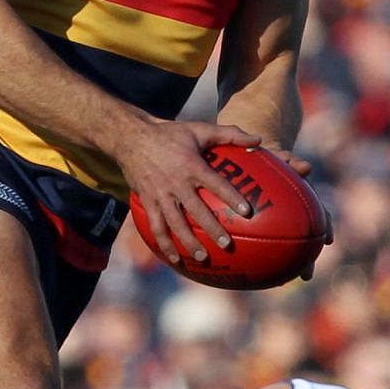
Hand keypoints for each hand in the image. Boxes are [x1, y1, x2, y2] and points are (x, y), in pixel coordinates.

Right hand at [117, 118, 260, 266]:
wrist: (131, 138)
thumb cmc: (170, 134)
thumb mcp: (199, 129)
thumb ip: (230, 134)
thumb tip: (258, 140)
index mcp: (191, 166)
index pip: (215, 183)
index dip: (231, 197)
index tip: (246, 211)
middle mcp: (176, 183)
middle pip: (196, 210)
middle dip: (212, 228)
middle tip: (227, 244)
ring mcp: (160, 194)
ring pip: (175, 223)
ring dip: (188, 242)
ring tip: (203, 257)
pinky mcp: (147, 201)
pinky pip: (156, 226)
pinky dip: (164, 244)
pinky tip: (175, 259)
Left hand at [249, 139, 332, 278]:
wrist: (252, 158)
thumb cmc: (268, 156)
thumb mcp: (278, 156)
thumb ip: (290, 160)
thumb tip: (306, 168)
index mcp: (302, 202)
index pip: (319, 216)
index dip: (325, 228)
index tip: (327, 241)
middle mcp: (292, 216)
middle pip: (303, 240)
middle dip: (306, 259)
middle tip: (305, 275)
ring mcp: (276, 222)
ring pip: (280, 246)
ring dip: (281, 263)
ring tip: (278, 282)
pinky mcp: (255, 225)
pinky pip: (253, 241)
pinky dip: (251, 254)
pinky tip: (241, 268)